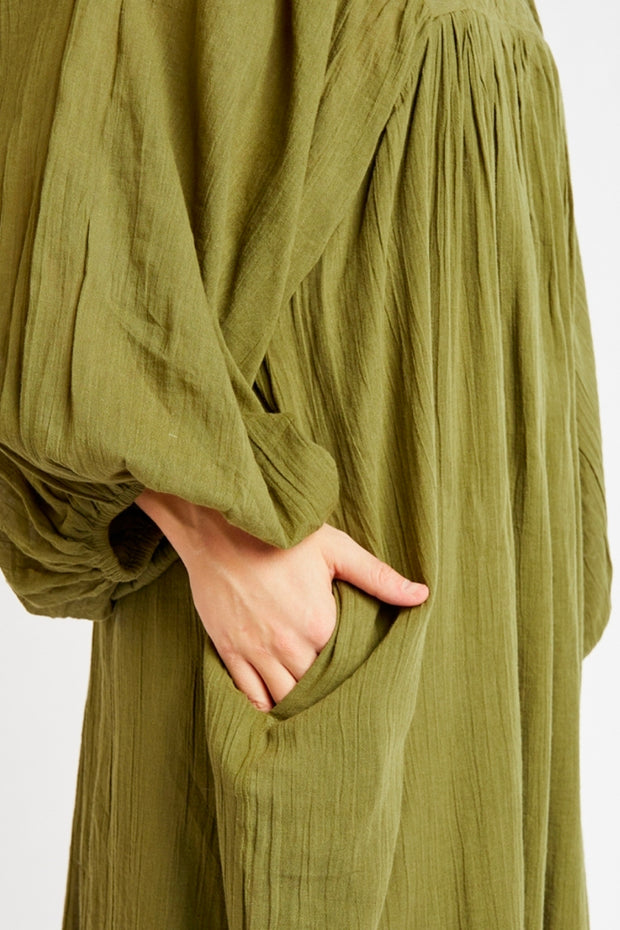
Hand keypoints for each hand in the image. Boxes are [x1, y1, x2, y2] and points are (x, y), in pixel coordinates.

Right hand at [135, 491, 428, 711]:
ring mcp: (255, 650)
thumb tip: (421, 595)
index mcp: (319, 623)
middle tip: (333, 694)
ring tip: (307, 703)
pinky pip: (247, 693)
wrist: (221, 526)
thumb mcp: (335, 548)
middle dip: (323, 692)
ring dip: (295, 702)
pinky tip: (272, 705)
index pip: (342, 667)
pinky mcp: (229, 649)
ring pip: (281, 697)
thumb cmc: (280, 535)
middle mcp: (288, 644)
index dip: (349, 671)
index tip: (353, 672)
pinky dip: (262, 704)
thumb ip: (378, 576)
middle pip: (313, 688)